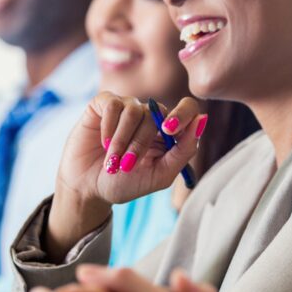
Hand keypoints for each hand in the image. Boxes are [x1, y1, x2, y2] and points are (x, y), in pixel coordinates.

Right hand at [47, 93, 205, 258]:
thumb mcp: (159, 175)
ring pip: (134, 111)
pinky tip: (103, 143)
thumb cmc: (124, 183)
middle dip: (140, 144)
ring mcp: (126, 107)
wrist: (88, 188)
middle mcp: (149, 115)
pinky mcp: (104, 103)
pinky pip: (113, 104)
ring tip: (112, 162)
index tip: (169, 131)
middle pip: (157, 114)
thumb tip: (203, 120)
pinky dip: (109, 127)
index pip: (188, 108)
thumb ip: (183, 151)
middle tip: (126, 166)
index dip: (183, 114)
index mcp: (168, 132)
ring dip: (122, 141)